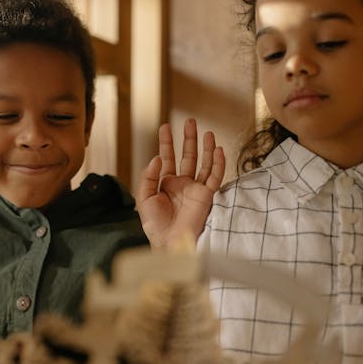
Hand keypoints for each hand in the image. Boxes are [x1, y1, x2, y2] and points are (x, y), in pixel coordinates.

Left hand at [136, 118, 224, 247]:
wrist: (169, 241)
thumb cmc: (155, 224)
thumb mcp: (144, 198)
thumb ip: (148, 177)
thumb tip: (157, 158)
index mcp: (166, 183)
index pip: (168, 157)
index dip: (166, 142)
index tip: (165, 126)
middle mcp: (182, 183)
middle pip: (188, 156)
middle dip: (189, 139)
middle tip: (190, 121)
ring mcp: (195, 189)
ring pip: (203, 163)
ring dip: (206, 148)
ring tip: (207, 132)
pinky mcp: (206, 196)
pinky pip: (214, 177)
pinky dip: (218, 164)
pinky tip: (218, 150)